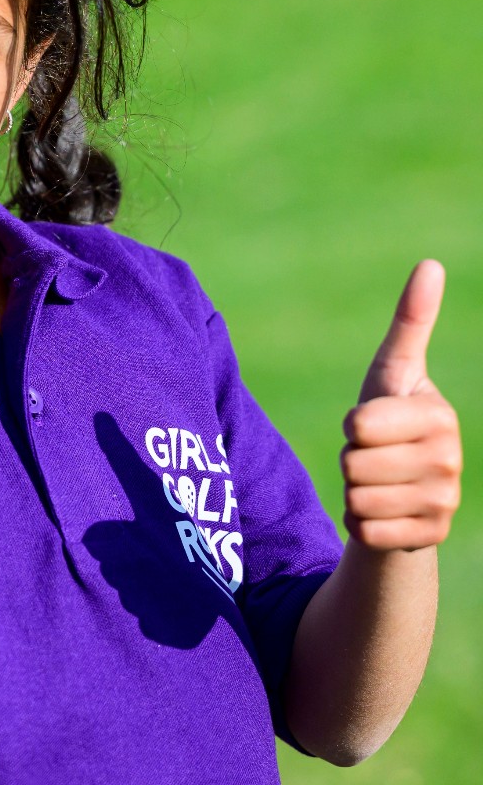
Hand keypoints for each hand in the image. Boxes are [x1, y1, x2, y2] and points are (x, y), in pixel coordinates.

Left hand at [341, 260, 460, 551]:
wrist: (401, 487)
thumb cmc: (390, 417)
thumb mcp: (393, 370)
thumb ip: (411, 321)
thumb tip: (430, 263)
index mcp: (438, 415)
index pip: (358, 426)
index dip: (352, 425)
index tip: (373, 423)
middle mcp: (450, 460)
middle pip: (352, 463)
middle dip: (349, 458)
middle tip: (373, 455)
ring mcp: (445, 502)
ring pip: (355, 497)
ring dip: (353, 490)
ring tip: (378, 481)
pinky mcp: (428, 537)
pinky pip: (362, 530)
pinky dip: (359, 523)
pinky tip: (381, 511)